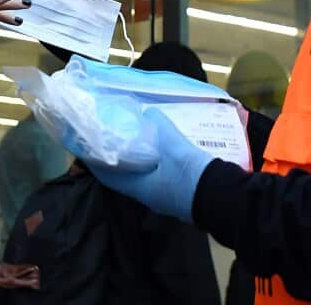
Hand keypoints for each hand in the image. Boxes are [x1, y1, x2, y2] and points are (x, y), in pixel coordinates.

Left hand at [65, 106, 214, 221]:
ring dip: (136, 158)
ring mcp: (164, 196)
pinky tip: (159, 147)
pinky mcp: (178, 192)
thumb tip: (147, 112)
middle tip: (109, 134)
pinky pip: (158, 175)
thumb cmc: (193, 175)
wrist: (226, 199)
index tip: (84, 143)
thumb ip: (158, 127)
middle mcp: (148, 195)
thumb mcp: (174, 146)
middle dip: (115, 156)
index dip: (93, 160)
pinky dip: (154, 161)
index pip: (106, 175)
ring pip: (142, 175)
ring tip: (133, 137)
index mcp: (140, 188)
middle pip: (123, 174)